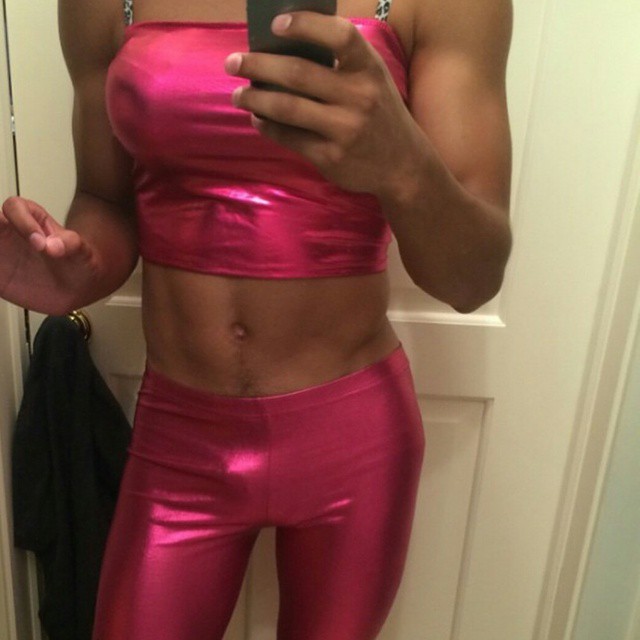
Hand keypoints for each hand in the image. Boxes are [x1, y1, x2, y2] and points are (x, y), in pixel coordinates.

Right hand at [0, 196, 97, 313]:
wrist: (80, 288)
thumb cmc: (79, 262)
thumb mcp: (82, 251)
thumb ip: (70, 244)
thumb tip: (52, 246)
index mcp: (31, 220)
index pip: (14, 208)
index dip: (22, 221)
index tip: (39, 243)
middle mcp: (10, 233)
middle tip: (1, 248)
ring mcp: (2, 254)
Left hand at [224, 11, 423, 198]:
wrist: (404, 165)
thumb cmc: (380, 115)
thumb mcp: (373, 82)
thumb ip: (342, 65)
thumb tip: (284, 50)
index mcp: (369, 69)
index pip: (338, 36)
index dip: (305, 25)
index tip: (276, 26)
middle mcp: (358, 97)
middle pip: (297, 73)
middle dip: (257, 65)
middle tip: (232, 62)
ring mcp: (344, 129)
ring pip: (286, 107)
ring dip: (254, 99)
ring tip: (238, 95)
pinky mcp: (331, 157)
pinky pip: (289, 137)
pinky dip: (267, 126)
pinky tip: (259, 120)